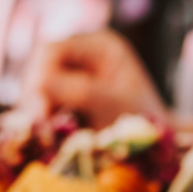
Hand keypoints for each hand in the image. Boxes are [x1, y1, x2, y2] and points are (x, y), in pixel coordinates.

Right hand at [21, 30, 167, 127]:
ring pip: (37, 85)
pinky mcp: (66, 97)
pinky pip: (42, 102)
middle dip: (35, 93)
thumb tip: (40, 84)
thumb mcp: (116, 104)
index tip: (39, 106)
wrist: (157, 146)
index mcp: (100, 45)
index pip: (54, 49)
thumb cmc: (145, 121)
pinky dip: (41, 117)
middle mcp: (83, 54)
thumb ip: (82, 91)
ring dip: (36, 107)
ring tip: (43, 131)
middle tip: (37, 122)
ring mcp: (73, 74)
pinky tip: (46, 132)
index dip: (40, 74)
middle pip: (40, 65)